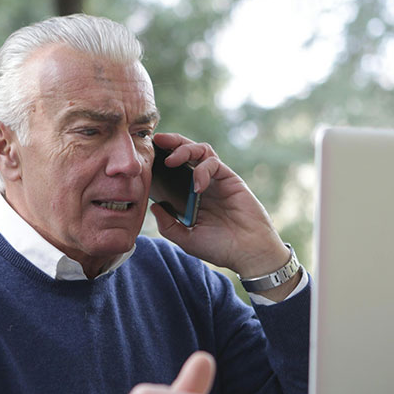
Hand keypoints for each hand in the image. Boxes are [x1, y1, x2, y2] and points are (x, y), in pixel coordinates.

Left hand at [150, 133, 289, 279]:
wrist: (248, 253)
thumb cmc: (219, 248)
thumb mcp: (186, 239)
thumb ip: (168, 225)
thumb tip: (153, 206)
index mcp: (189, 196)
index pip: (172, 170)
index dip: (160, 159)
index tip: (145, 155)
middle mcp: (201, 184)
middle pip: (186, 153)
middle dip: (171, 142)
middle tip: (156, 140)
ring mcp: (216, 180)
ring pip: (200, 150)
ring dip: (184, 149)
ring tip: (171, 160)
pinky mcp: (230, 179)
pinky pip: (214, 163)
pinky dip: (203, 170)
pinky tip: (198, 186)